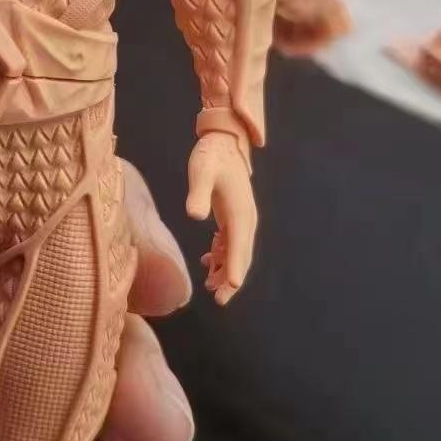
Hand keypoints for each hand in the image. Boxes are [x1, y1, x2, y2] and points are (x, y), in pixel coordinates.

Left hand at [186, 130, 256, 305]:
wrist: (224, 141)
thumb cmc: (212, 155)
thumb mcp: (201, 172)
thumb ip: (198, 193)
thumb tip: (194, 215)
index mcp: (241, 213)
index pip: (239, 247)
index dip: (235, 269)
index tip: (231, 287)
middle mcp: (246, 219)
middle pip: (242, 255)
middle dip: (231, 278)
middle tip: (220, 300)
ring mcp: (241, 218)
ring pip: (236, 252)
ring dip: (225, 269)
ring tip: (209, 286)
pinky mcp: (233, 215)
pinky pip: (230, 242)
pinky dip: (221, 255)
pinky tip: (207, 261)